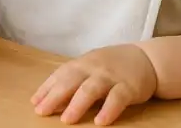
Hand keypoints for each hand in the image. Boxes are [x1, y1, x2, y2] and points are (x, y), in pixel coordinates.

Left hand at [31, 44, 157, 124]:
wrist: (146, 59)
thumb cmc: (111, 66)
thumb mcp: (90, 68)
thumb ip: (72, 81)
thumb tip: (50, 99)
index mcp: (82, 64)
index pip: (60, 75)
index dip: (46, 89)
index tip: (34, 103)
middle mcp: (93, 68)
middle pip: (70, 81)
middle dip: (55, 97)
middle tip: (42, 112)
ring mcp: (110, 77)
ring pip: (91, 89)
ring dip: (77, 105)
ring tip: (67, 120)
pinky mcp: (128, 87)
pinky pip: (117, 99)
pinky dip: (108, 110)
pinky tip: (99, 122)